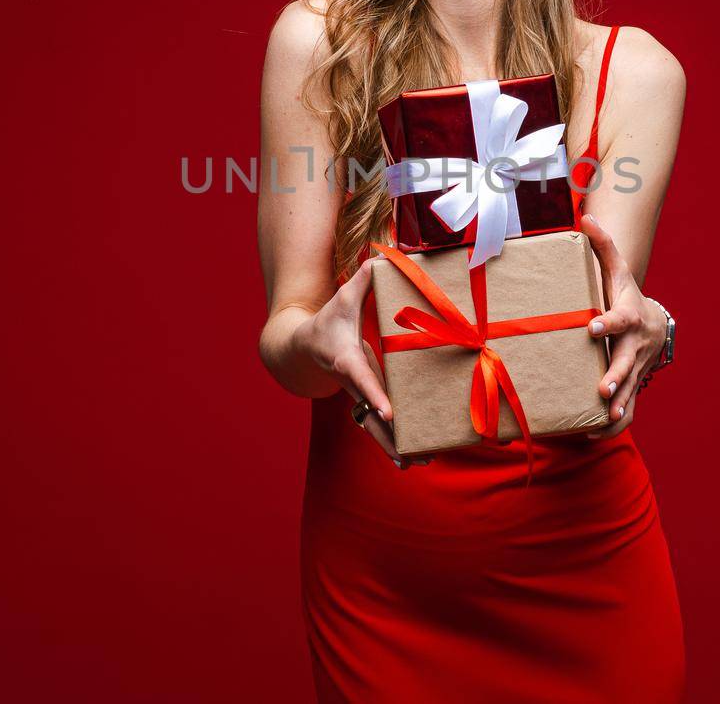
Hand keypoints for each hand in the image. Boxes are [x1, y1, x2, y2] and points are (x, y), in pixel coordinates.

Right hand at [295, 261, 432, 468]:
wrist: (302, 350)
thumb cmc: (327, 322)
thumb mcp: (342, 298)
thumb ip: (363, 279)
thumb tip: (382, 256)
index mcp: (346, 359)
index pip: (360, 378)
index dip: (373, 394)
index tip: (387, 411)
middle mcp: (352, 384)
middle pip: (368, 414)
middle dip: (388, 435)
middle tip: (410, 455)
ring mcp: (357, 396)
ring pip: (374, 428)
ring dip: (393, 447)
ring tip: (417, 463)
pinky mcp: (364, 402)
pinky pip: (378, 427)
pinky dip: (393, 444)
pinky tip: (411, 460)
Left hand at [579, 213, 661, 439]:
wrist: (652, 322)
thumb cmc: (625, 293)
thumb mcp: (617, 270)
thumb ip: (601, 246)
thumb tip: (584, 218)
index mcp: (628, 316)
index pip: (619, 318)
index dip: (608, 323)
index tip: (593, 327)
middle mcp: (634, 345)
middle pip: (626, 361)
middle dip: (616, 375)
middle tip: (602, 388)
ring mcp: (636, 367)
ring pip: (630, 388)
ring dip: (618, 404)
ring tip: (603, 417)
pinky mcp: (632, 384)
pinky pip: (627, 407)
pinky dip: (614, 423)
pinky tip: (593, 434)